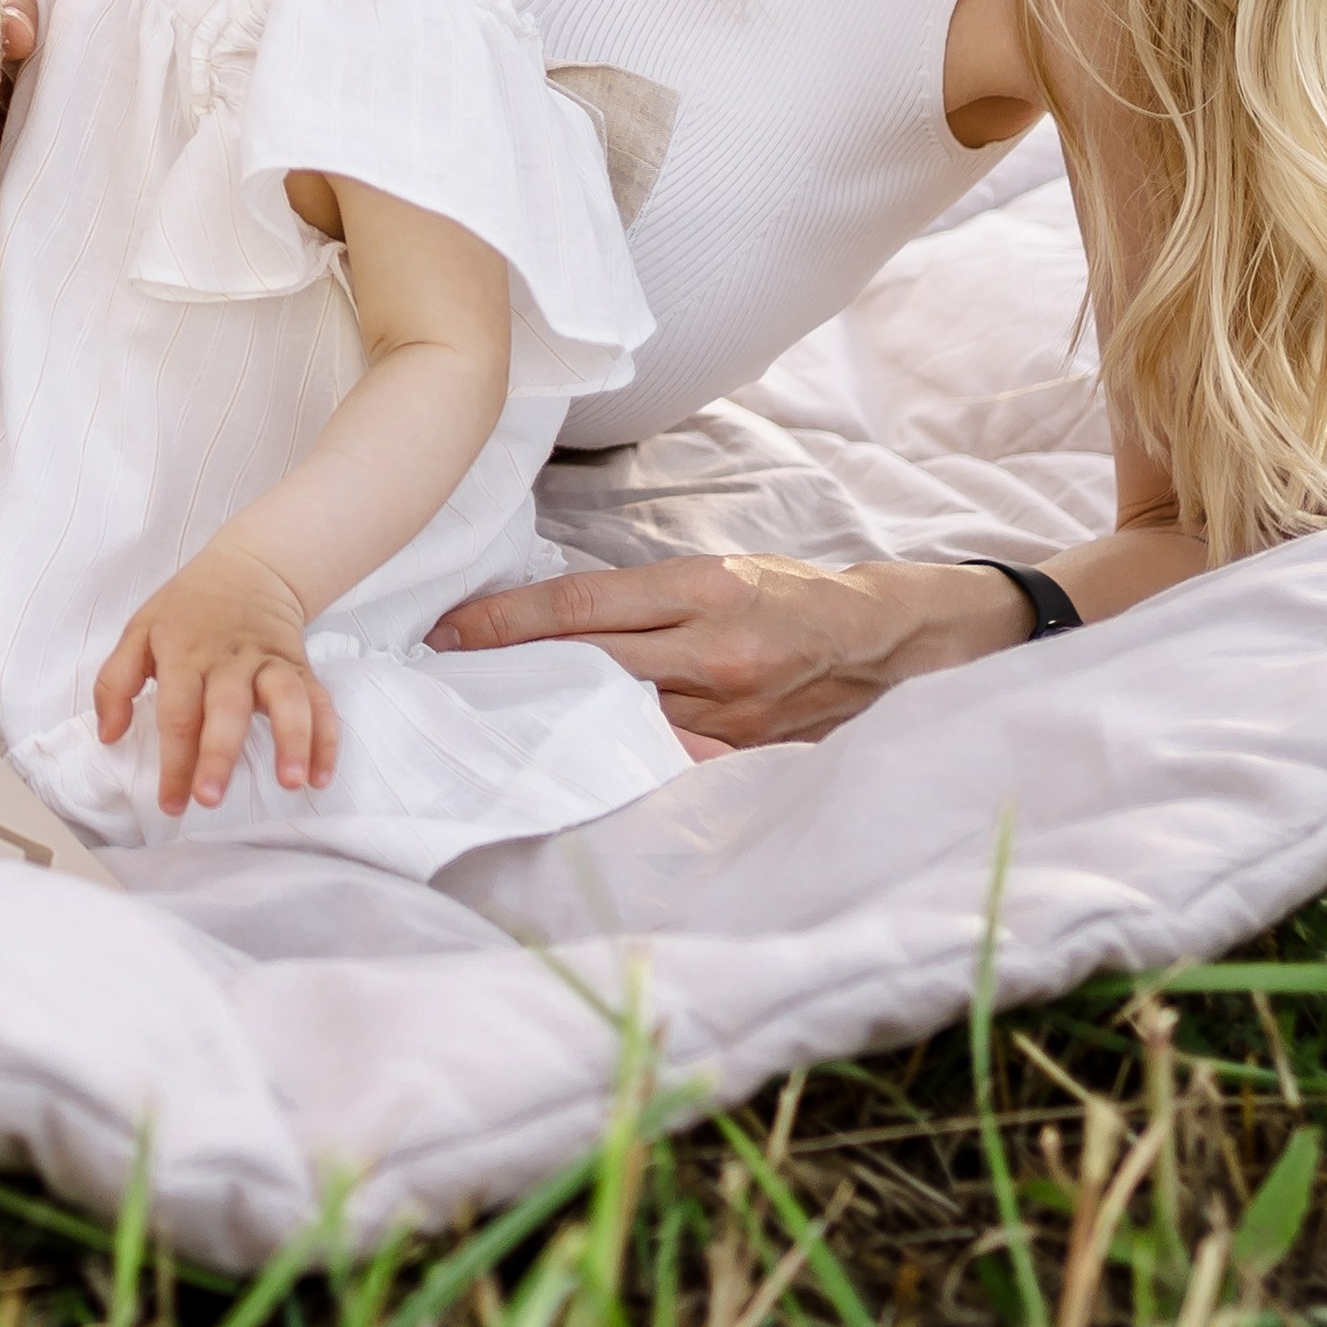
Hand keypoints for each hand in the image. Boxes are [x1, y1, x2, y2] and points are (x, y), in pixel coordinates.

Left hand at [93, 546, 338, 814]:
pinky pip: (320, 700)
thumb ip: (114, 681)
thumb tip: (108, 735)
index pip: (177, 712)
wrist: (249, 567)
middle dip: (220, 754)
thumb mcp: (140, 630)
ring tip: (291, 781)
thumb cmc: (188, 609)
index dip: (174, 761)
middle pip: (228, 708)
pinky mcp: (300, 667)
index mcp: (186, 654)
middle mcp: (230, 660)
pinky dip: (326, 737)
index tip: (172, 804)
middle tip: (211, 797)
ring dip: (292, 739)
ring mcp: (270, 662)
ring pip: (287, 698)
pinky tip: (321, 775)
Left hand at [428, 552, 1030, 745]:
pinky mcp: (738, 752)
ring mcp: (726, 711)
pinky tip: (568, 756)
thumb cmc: (792, 594)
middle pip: (586, 662)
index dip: (509, 619)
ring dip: (550, 714)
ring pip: (616, 715)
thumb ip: (649, 597)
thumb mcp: (723, 570)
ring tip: (489, 715)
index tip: (451, 629)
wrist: (883, 642)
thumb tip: (561, 617)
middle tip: (444, 673)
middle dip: (510, 667)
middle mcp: (712, 651)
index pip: (583, 606)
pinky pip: (658, 753)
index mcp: (705, 590)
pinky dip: (611, 752)